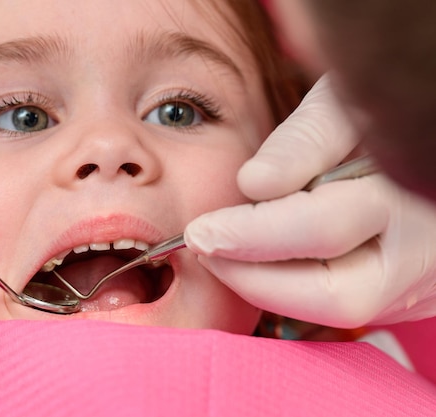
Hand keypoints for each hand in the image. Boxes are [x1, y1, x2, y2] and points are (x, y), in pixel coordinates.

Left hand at [184, 75, 435, 327]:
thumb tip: (251, 184)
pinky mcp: (406, 293)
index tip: (199, 229)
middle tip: (205, 250)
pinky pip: (343, 305)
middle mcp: (423, 252)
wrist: (426, 144)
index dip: (250, 234)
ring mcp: (420, 281)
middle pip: (336, 295)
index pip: (321, 229)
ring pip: (339, 311)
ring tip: (225, 253)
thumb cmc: (383, 114)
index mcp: (409, 194)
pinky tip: (260, 259)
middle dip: (255, 279)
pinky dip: (292, 287)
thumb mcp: (346, 105)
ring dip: (269, 288)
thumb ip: (304, 142)